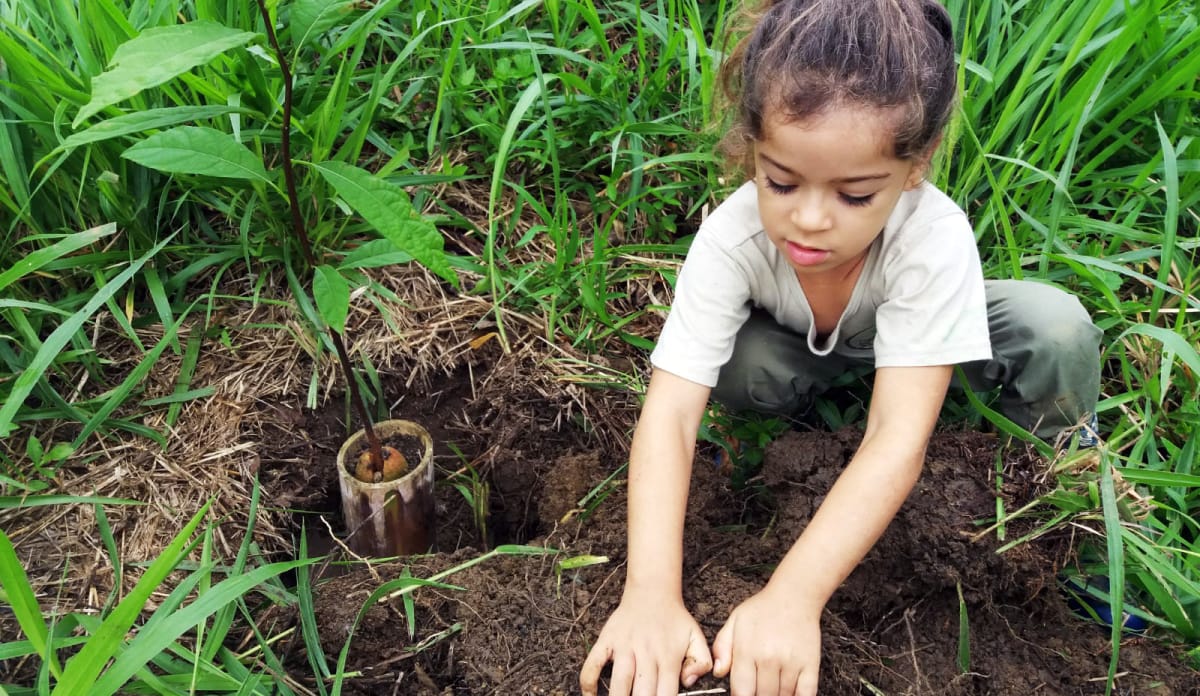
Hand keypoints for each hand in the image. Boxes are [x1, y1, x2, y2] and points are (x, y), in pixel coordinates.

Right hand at [580, 590, 712, 695]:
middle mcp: (646, 653)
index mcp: (669, 657)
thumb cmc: (674, 619)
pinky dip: (588, 681)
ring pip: (618, 682)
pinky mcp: (607, 640)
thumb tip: (689, 682)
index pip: (666, 693)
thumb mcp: (696, 636)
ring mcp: (624, 647)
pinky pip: (592, 663)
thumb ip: (701, 662)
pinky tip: (590, 695)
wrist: (652, 591)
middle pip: (642, 692)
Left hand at [711, 584, 820, 695]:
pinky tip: (790, 693)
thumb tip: (718, 672)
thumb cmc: (763, 609)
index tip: (743, 694)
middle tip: (758, 688)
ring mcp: (791, 663)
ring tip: (772, 687)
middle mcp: (769, 659)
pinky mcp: (810, 664)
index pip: (741, 691)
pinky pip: (806, 694)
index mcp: (747, 650)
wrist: (794, 596)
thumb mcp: (735, 621)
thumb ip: (722, 647)